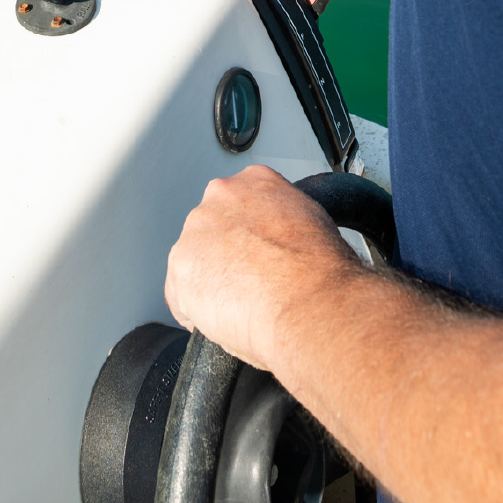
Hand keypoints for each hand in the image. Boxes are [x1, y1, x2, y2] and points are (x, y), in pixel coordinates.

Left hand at [163, 166, 359, 372]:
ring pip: (194, 261)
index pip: (239, 204)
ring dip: (210, 283)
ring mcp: (196, 231)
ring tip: (242, 306)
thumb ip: (286, 219)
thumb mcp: (314, 223)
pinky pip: (181, 296)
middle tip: (250, 284)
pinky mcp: (181, 268)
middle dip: (225, 256)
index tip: (257, 254)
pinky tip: (223, 322)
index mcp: (255, 180)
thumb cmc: (321, 272)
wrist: (310, 303)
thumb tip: (283, 239)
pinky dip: (197, 314)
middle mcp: (220, 196)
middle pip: (212, 229)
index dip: (249, 236)